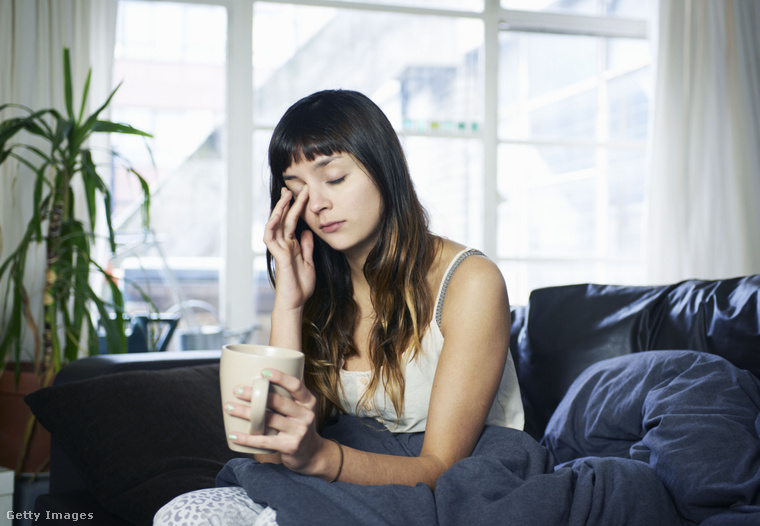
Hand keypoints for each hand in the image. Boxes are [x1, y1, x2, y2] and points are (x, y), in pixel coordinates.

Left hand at [226, 369, 329, 475]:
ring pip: (267, 420)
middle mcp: (306, 415)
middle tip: (236, 390)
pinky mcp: (289, 446)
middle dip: (254, 394)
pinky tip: (233, 435)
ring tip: (229, 407)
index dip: (280, 377)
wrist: (312, 453)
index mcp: (308, 401)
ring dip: (245, 413)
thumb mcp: (302, 408)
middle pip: (278, 401)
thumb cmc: (299, 425)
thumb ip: (289, 395)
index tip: (263, 372)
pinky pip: (264, 441)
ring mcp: (298, 432)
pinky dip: (246, 439)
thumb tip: (264, 375)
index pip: (296, 385)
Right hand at [264, 187, 315, 310]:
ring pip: (276, 225)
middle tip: (292, 187)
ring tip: (286, 195)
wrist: (295, 303)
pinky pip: (271, 238)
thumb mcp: (309, 262)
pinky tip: (276, 216)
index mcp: (292, 245)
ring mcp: (279, 250)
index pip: (293, 222)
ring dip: (280, 210)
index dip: (296, 208)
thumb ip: (307, 247)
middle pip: (284, 219)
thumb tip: (307, 231)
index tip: (302, 193)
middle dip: (288, 203)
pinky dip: (272, 226)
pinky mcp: (278, 256)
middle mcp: (284, 245)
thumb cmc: (301, 285)